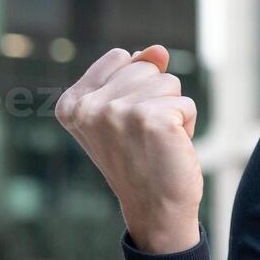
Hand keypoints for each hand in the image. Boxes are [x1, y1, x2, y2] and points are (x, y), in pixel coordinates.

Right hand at [55, 45, 202, 253]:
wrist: (156, 209)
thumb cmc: (143, 160)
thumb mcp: (129, 111)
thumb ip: (137, 73)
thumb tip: (157, 50)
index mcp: (72, 103)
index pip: (121, 58)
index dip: (138, 87)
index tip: (128, 123)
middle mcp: (88, 106)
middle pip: (146, 68)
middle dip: (157, 98)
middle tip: (146, 136)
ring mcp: (116, 112)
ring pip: (169, 83)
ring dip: (173, 112)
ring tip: (158, 142)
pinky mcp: (150, 119)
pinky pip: (186, 103)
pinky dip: (187, 125)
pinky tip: (171, 147)